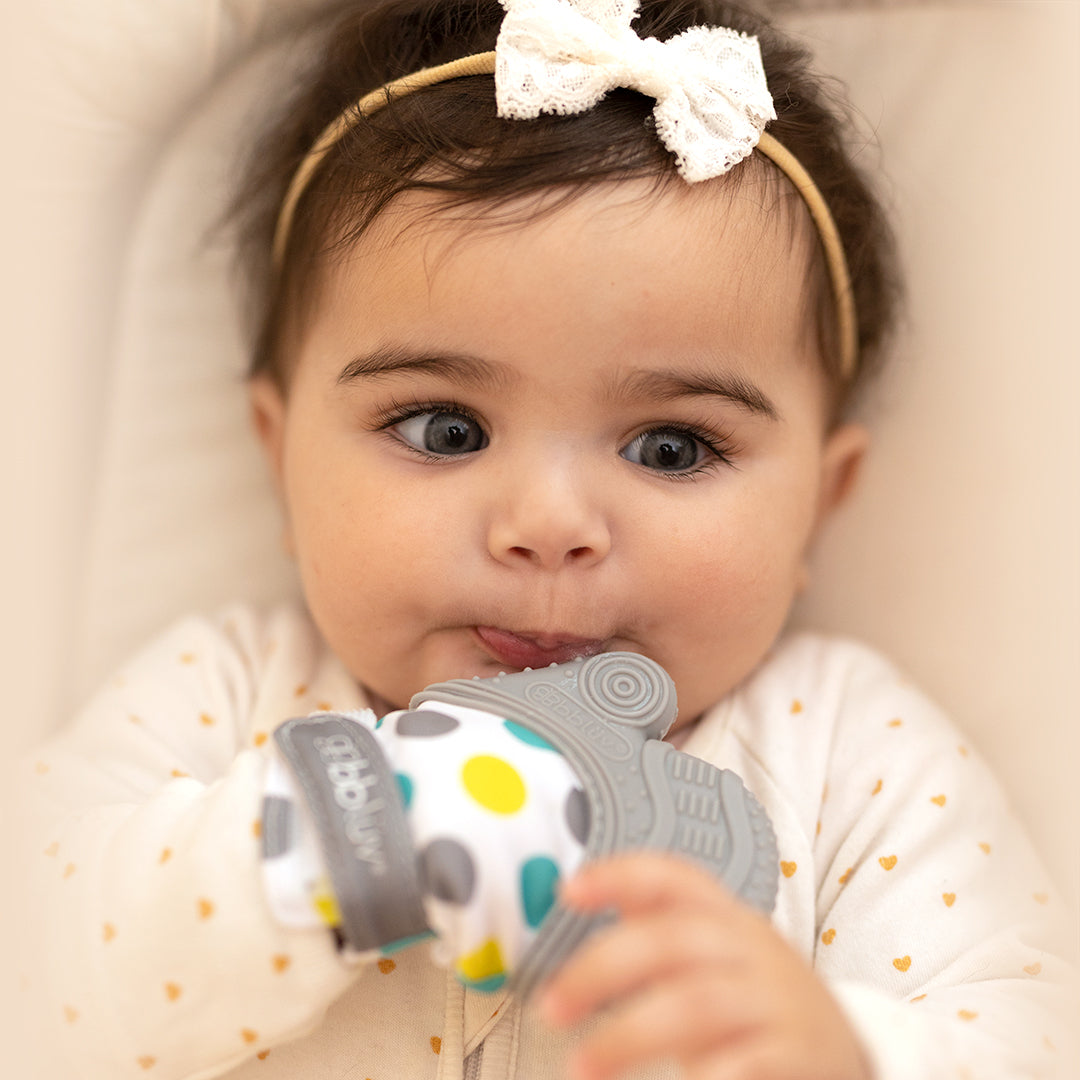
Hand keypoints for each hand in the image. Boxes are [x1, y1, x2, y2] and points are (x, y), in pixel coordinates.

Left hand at [536, 852, 871, 1079]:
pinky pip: (745, 1061)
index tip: (571, 890)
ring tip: (582, 1065)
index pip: (674, 876)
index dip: (621, 874)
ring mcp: (776, 1001)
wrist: (845, 1052)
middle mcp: (751, 949)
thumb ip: (658, 925)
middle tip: (550, 1007)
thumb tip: (576, 893)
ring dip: (629, 1035)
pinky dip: (707, 1073)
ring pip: (696, 1004)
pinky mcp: (796, 1053)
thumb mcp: (716, 952)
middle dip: (602, 969)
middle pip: (672, 940)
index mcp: (727, 917)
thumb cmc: (756, 1000)